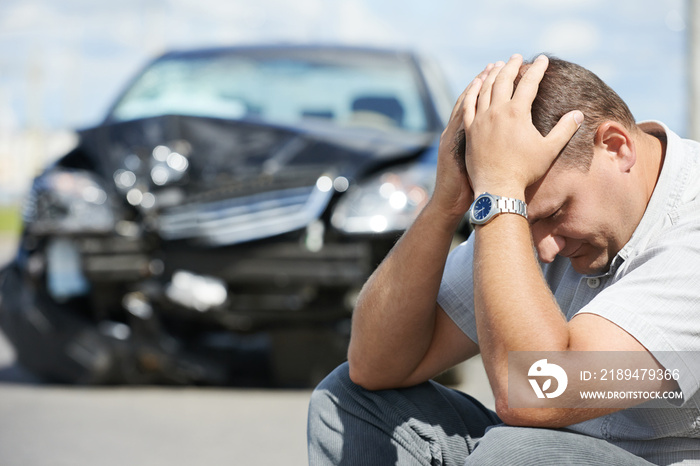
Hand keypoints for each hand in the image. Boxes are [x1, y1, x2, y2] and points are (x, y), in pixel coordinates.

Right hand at [431, 65, 492, 218]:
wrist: (450, 202)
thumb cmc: (467, 187)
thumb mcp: (476, 162)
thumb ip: (489, 146)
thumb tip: (509, 137)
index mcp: (465, 132)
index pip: (478, 103)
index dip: (488, 86)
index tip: (501, 70)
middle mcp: (458, 130)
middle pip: (473, 98)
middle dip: (487, 78)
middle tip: (500, 61)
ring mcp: (453, 137)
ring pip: (465, 105)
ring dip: (478, 86)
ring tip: (490, 70)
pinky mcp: (452, 146)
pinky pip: (460, 120)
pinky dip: (467, 105)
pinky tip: (477, 92)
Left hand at [463, 54, 582, 198]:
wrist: (497, 188)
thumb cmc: (525, 171)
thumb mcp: (549, 150)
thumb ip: (565, 130)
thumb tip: (579, 114)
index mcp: (517, 113)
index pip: (529, 83)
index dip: (537, 69)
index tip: (542, 59)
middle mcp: (496, 112)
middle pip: (503, 80)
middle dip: (511, 66)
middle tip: (517, 57)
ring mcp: (480, 120)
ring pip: (484, 89)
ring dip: (492, 74)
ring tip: (497, 65)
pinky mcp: (469, 129)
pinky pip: (468, 104)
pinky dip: (473, 91)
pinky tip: (476, 83)